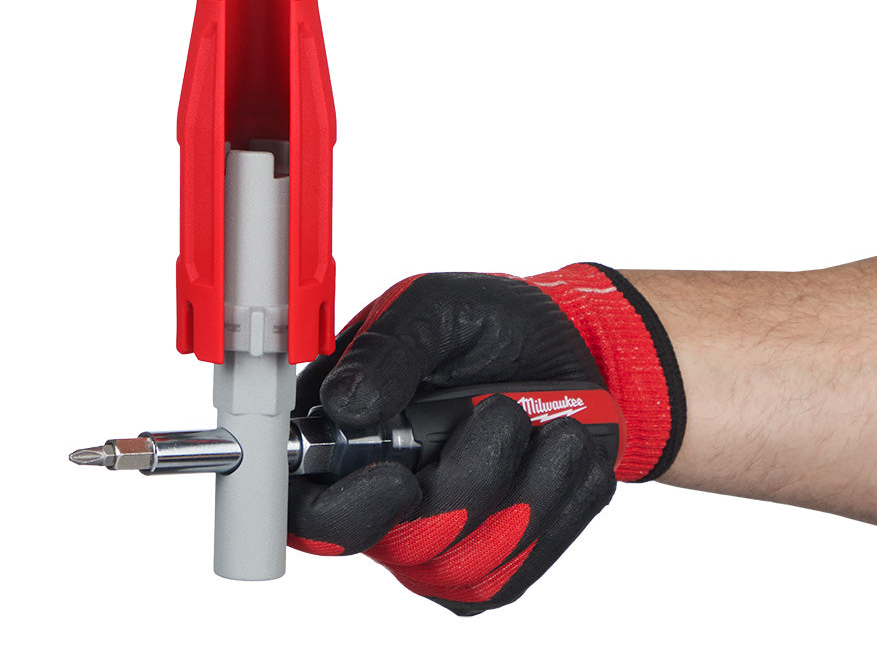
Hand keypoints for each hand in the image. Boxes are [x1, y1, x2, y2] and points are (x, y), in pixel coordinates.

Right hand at [287, 267, 684, 613]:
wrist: (569, 341)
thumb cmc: (489, 322)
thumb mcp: (435, 306)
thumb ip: (387, 349)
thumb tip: (344, 406)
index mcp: (347, 437)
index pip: (308, 511)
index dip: (342, 516)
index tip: (403, 478)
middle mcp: (386, 500)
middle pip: (404, 547)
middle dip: (471, 481)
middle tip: (503, 412)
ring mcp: (444, 540)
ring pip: (469, 566)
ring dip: (529, 485)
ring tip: (549, 424)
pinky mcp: (500, 561)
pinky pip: (524, 569)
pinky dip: (562, 504)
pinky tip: (566, 452)